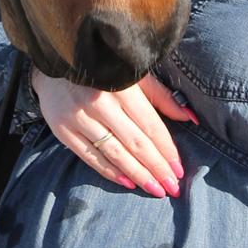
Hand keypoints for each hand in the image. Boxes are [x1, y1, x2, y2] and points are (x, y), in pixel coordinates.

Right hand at [31, 69, 196, 196]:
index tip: (179, 169)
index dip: (167, 149)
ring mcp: (78, 117)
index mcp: (121, 85)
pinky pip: (91, 157)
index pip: (150, 126)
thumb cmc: (104, 65)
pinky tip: (128, 183)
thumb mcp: (134, 73)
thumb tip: (190, 118)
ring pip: (115, 153)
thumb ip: (161, 96)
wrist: (57, 58)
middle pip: (135, 143)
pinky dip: (110, 172)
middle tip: (173, 187)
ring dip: (138, 175)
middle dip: (157, 168)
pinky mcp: (63, 130)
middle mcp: (99, 103)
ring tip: (155, 189)